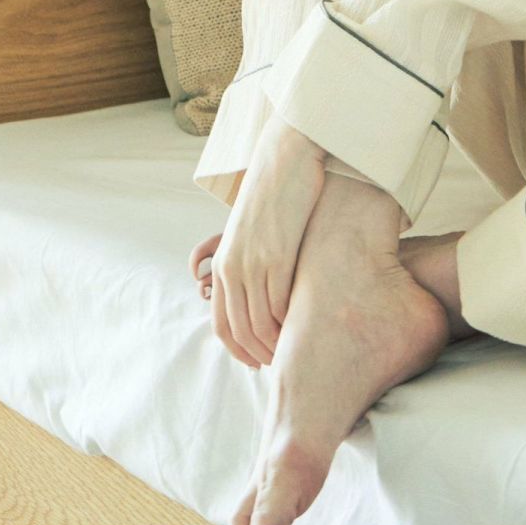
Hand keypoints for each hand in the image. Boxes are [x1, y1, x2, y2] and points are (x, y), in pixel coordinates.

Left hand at [208, 114, 326, 367]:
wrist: (286, 159)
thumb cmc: (276, 194)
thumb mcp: (253, 231)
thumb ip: (254, 260)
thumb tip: (267, 290)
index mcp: (223, 263)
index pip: (222, 324)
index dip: (239, 350)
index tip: (257, 362)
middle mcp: (232, 268)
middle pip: (241, 329)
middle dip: (259, 354)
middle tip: (280, 365)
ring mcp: (253, 263)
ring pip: (260, 322)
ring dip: (276, 344)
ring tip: (294, 352)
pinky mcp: (277, 254)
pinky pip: (280, 302)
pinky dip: (289, 323)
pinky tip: (302, 327)